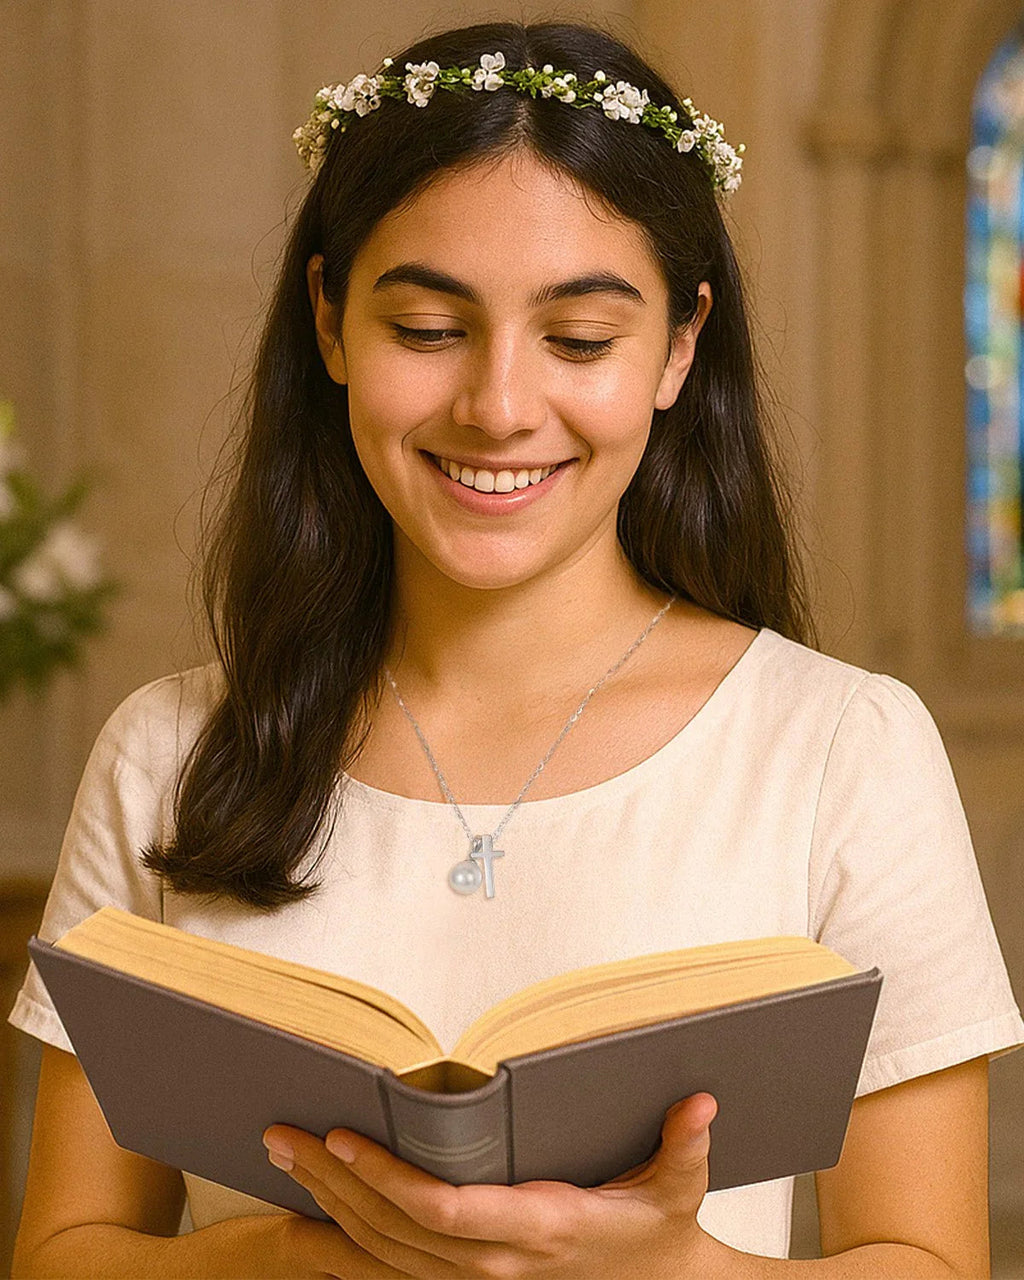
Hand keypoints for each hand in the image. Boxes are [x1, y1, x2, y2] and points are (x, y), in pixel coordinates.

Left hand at [262, 1092, 717, 1277]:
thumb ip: (685, 1145)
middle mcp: (496, 1262)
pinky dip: (348, 1236)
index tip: (342, 1138)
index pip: (444, 1212)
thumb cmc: (661, 1236)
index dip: (386, 1180)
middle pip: (394, 1231)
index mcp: (537, 1228)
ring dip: (328, 1205)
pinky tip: (316, 1206)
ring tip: (285, 1156)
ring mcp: (478, 1279)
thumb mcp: (681, 1191)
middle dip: (333, 1184)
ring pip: (384, 1253)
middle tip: (281, 1136)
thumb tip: (700, 1102)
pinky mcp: (469, 1279)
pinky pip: (395, 1265)